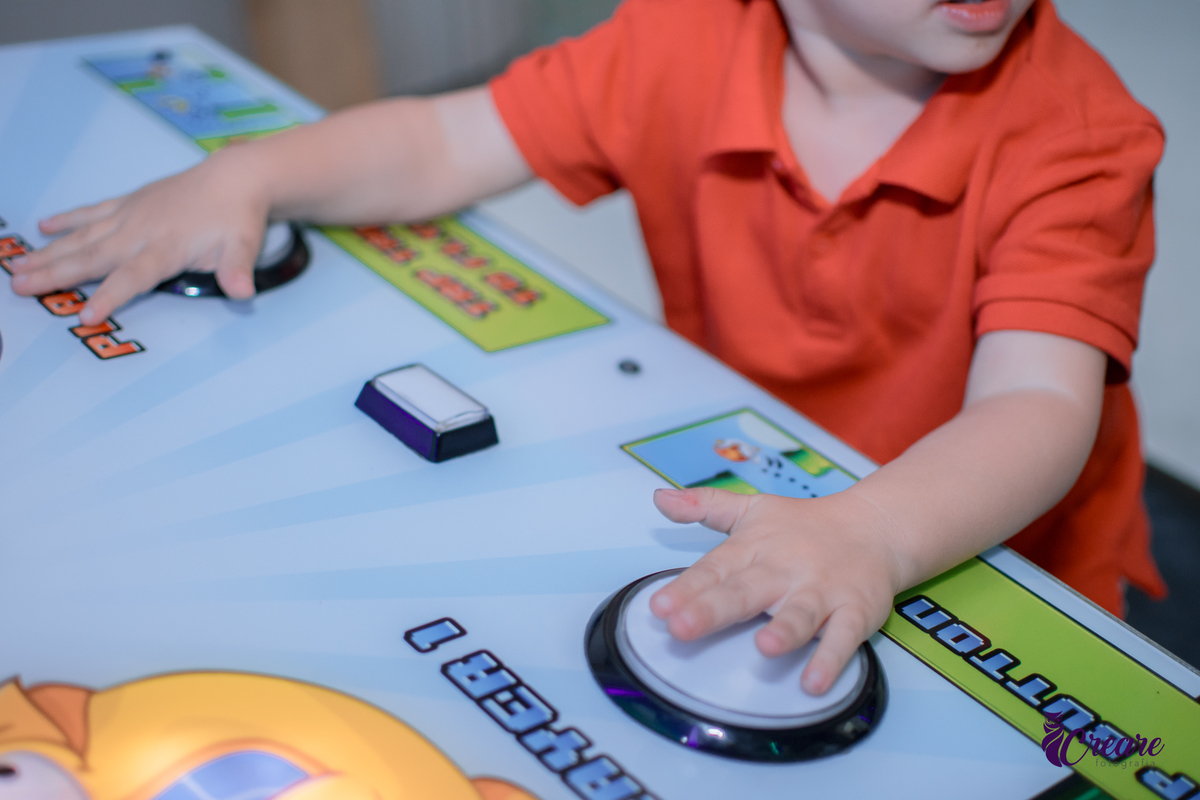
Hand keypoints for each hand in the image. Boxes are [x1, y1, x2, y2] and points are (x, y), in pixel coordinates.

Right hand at [8, 148, 269, 323]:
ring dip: (49, 253)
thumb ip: (237, 270)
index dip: (110, 297)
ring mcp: (131, 215)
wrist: (235, 177)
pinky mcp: (130, 202)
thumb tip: (243, 292)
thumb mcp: (245, 246)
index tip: (86, 316)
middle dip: (56, 274)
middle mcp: (141, 231)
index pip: (133, 277)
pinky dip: (68, 220)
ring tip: (17, 267)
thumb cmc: (238, 217)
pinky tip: (43, 228)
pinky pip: (92, 213)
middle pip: (93, 257)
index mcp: (167, 247)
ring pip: (82, 237)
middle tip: (20, 288)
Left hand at [649, 486, 904, 694]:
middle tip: (682, 628)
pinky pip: (844, 637)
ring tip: (765, 647)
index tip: (658, 606)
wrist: (875, 527)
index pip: (715, 569)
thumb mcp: (752, 509)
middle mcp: (784, 569)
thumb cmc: (803, 526)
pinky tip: (814, 681)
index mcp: (754, 547)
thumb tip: (659, 499)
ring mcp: (821, 591)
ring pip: (800, 614)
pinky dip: (831, 659)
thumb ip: (705, 506)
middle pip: (746, 591)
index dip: (686, 588)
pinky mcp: (855, 610)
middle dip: (714, 610)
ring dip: (785, 630)